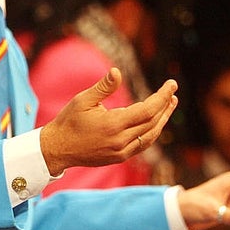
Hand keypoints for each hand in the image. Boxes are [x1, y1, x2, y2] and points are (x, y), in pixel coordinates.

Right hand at [39, 68, 177, 175]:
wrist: (57, 150)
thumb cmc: (69, 121)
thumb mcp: (83, 100)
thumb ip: (103, 87)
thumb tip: (117, 72)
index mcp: (113, 124)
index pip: (147, 110)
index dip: (162, 97)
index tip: (171, 84)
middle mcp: (121, 140)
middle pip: (153, 122)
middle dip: (165, 105)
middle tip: (173, 91)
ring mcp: (121, 151)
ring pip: (151, 135)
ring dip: (163, 119)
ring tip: (170, 104)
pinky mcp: (120, 157)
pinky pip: (143, 145)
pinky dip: (153, 132)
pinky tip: (156, 121)